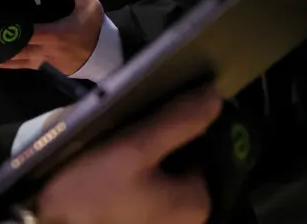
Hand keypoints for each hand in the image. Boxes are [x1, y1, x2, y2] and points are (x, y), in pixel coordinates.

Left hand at [0, 0, 103, 74]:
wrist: (105, 52)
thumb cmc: (93, 26)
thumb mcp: (88, 2)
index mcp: (54, 34)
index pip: (27, 32)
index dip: (11, 29)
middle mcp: (45, 50)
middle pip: (17, 48)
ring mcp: (44, 60)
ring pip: (17, 61)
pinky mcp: (45, 66)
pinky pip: (23, 65)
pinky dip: (9, 63)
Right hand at [37, 87, 220, 223]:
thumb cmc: (92, 193)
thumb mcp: (134, 147)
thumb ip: (178, 120)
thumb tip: (215, 95)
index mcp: (198, 201)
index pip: (201, 147)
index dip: (176, 124)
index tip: (148, 114)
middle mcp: (187, 221)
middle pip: (179, 164)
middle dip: (156, 145)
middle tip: (123, 131)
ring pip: (156, 179)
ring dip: (138, 162)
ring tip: (109, 148)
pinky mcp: (133, 223)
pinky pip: (140, 196)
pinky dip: (126, 183)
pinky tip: (102, 173)